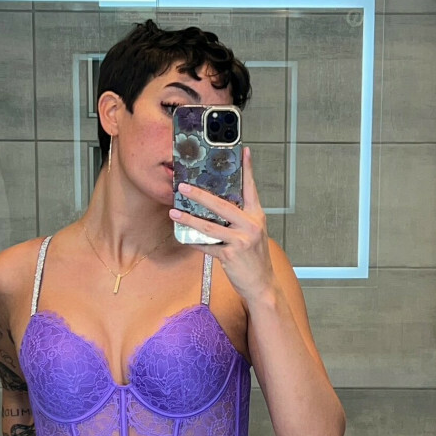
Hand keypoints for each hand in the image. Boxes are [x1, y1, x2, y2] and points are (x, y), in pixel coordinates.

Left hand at [169, 147, 274, 304]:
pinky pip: (207, 246)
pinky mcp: (231, 256)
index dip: (247, 169)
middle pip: (221, 205)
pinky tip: (183, 236)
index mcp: (256, 216)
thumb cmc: (255, 258)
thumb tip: (217, 205)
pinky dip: (194, 242)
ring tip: (174, 212)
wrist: (262, 284)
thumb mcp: (253, 233)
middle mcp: (250, 225)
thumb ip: (240, 218)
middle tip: (183, 186)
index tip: (244, 151)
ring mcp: (241, 241)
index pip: (251, 188)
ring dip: (188, 219)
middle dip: (200, 195)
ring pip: (209, 226)